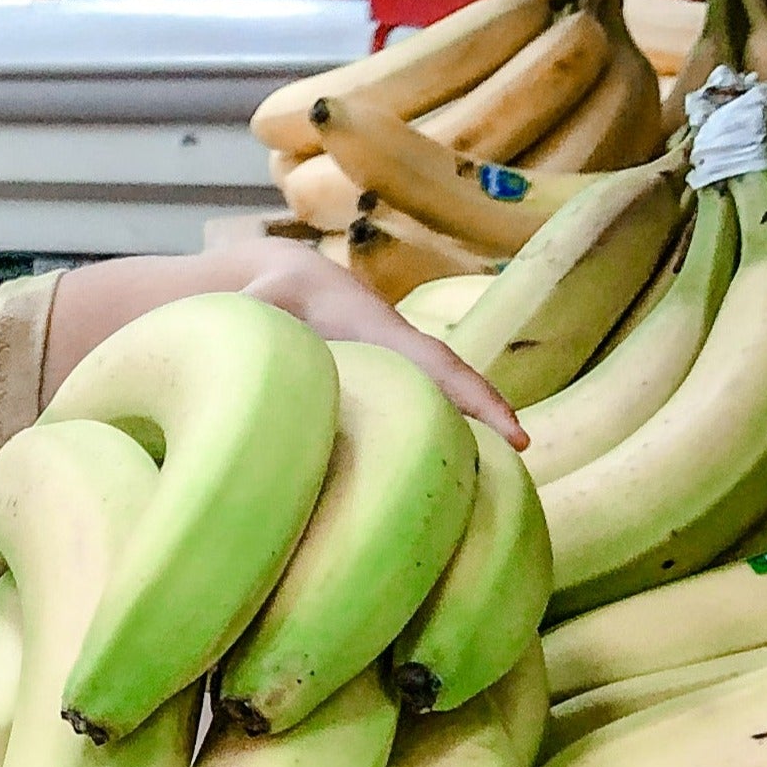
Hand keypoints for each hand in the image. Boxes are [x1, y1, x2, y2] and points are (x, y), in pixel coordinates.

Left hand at [231, 238, 525, 446]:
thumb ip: (250, 320)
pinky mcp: (388, 383)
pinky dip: (438, 431)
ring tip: (493, 482)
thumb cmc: (273, 297)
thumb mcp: (259, 304)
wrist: (291, 283)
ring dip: (466, 430)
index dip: (474, 395)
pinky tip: (447, 473)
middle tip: (523, 456)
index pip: (436, 365)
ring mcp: (396, 366)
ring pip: (439, 399)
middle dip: (488, 414)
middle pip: (452, 384)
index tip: (513, 430)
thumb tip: (243, 339)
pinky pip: (419, 408)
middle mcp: (398, 349)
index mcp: (378, 332)